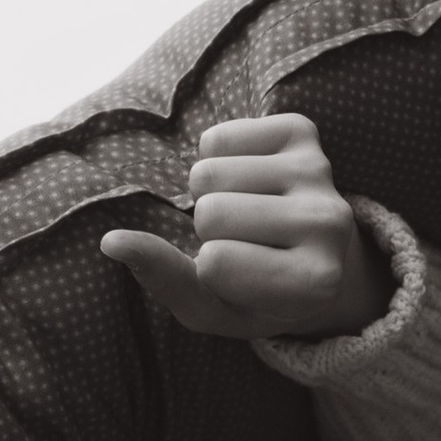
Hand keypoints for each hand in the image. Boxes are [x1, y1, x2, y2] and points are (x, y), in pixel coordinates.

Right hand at [99, 113, 389, 342]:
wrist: (320, 255)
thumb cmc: (257, 292)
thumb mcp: (213, 307)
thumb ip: (165, 279)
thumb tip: (112, 241)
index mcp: (315, 282)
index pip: (216, 264)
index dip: (210, 271)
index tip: (242, 277)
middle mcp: (329, 224)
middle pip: (212, 213)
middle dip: (208, 228)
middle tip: (241, 240)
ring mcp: (320, 172)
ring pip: (209, 172)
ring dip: (210, 193)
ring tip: (244, 211)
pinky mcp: (303, 132)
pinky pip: (218, 137)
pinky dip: (216, 157)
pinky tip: (247, 180)